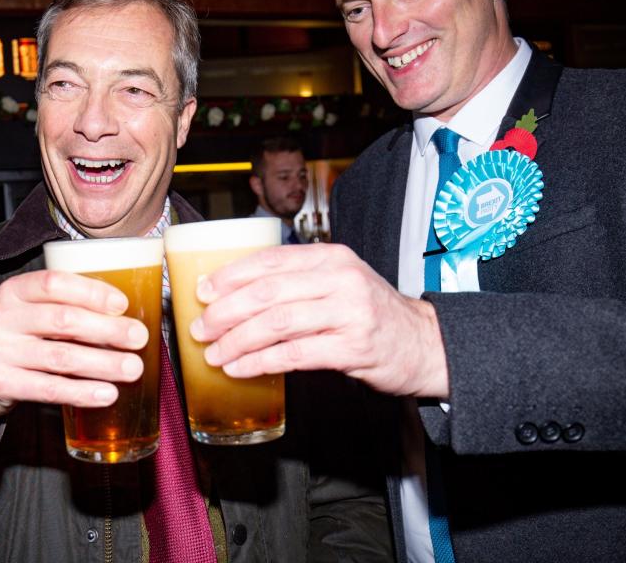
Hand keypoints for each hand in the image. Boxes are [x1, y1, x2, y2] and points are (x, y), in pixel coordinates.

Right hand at [0, 270, 148, 431]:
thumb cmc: (9, 339)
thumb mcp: (22, 312)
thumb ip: (58, 306)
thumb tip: (121, 314)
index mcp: (13, 292)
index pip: (54, 283)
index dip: (91, 292)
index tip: (122, 304)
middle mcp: (3, 318)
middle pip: (64, 321)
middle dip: (108, 330)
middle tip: (139, 338)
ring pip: (61, 358)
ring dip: (103, 364)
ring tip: (133, 368)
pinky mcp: (0, 383)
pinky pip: (49, 389)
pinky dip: (82, 392)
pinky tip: (106, 393)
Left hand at [190, 243, 449, 397]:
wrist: (424, 344)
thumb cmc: (370, 314)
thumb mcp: (339, 283)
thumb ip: (297, 282)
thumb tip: (233, 295)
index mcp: (331, 257)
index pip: (271, 260)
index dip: (231, 275)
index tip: (203, 291)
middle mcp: (340, 279)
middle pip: (268, 291)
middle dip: (226, 311)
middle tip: (201, 328)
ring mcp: (349, 312)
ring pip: (277, 323)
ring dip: (237, 340)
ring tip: (214, 353)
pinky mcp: (353, 348)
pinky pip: (295, 354)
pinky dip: (260, 362)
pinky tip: (240, 368)